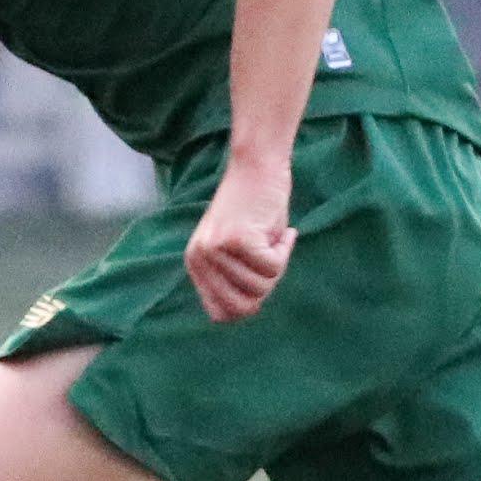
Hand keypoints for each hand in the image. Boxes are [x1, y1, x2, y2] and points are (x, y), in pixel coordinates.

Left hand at [184, 153, 296, 323]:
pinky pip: (273, 267)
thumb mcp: (235, 251)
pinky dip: (285, 250)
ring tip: (272, 236)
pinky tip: (280, 230)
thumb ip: (235, 280)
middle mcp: (200, 258)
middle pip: (245, 305)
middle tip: (270, 257)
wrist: (258, 166)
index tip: (258, 279)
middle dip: (266, 287)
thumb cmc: (254, 208)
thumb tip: (247, 312)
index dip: (248, 304)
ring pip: (262, 285)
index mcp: (196, 264)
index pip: (221, 314)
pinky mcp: (238, 239)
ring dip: (278, 263)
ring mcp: (217, 249)